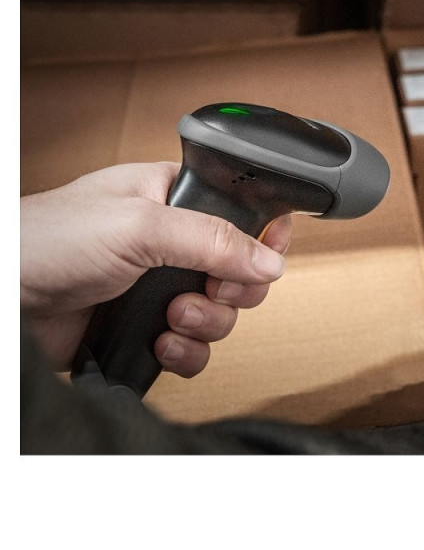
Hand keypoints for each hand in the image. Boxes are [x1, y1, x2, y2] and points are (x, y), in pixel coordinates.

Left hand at [20, 162, 290, 377]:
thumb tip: (270, 260)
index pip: (241, 211)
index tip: (266, 254)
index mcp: (173, 198)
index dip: (263, 233)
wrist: (3, 300)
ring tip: (172, 315)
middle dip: (233, 287)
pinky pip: (196, 346)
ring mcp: (161, 287)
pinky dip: (187, 351)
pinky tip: (161, 343)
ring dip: (206, 321)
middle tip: (211, 287)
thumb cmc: (47, 239)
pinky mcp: (147, 327)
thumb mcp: (140, 224)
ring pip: (223, 312)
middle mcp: (173, 242)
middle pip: (241, 269)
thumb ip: (212, 239)